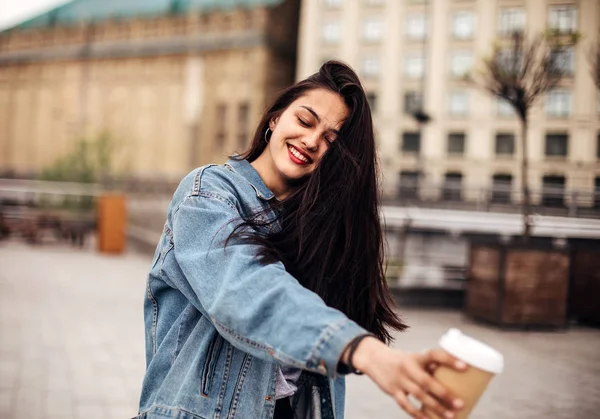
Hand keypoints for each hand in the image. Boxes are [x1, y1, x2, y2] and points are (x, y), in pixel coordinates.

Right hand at [350, 337, 466, 418]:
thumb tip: (457, 378)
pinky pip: (405, 404)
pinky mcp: (392, 390)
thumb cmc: (402, 361)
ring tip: (450, 416)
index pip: (434, 355)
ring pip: (418, 395)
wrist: (373, 358)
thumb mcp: (414, 358)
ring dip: (435, 407)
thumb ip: (431, 367)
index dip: (449, 360)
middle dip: (444, 394)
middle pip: (427, 381)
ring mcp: (399, 379)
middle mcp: (408, 367)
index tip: (465, 366)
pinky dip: (417, 414)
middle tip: (461, 403)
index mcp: (416, 357)